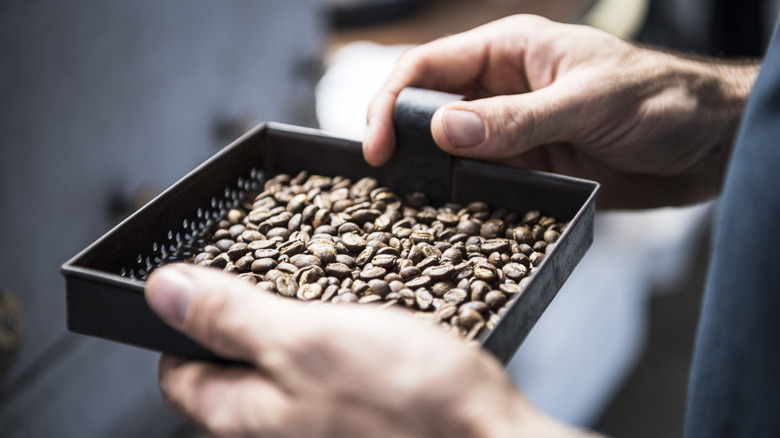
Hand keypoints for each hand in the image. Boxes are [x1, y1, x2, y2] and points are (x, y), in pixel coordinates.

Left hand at [145, 264, 591, 437]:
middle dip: (242, 314)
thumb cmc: (408, 403)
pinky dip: (333, 336)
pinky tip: (360, 318)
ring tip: (321, 289)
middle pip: (232, 368)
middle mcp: (276, 429)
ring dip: (295, 321)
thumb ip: (232, 318)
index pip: (179, 373)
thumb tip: (165, 293)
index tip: (198, 283)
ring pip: (284, 365)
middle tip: (268, 273)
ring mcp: (319, 424)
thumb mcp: (307, 340)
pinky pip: (328, 370)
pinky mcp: (359, 414)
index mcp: (245, 414)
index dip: (181, 322)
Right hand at [364, 14, 758, 207]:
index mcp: (509, 52)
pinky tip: (454, 216)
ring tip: (409, 203)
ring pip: (450, 152)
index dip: (392, 102)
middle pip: (428, 110)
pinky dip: (464, 199)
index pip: (428, 67)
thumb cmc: (660, 98)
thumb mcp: (586, 101)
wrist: (706, 143)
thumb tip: (446, 130)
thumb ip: (515, 120)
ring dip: (431, 174)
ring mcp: (511, 132)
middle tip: (384, 177)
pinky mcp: (526, 169)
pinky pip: (481, 183)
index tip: (377, 145)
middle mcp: (501, 90)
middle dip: (401, 139)